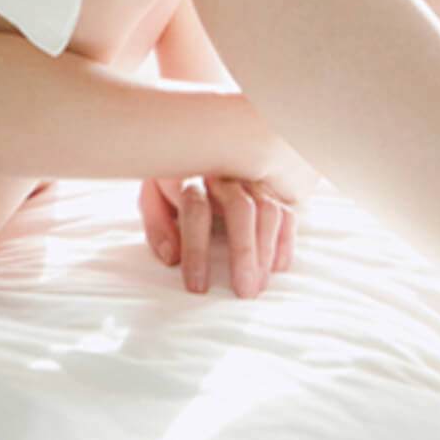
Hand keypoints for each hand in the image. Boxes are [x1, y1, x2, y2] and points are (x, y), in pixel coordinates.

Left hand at [139, 172, 305, 297]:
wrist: (194, 147)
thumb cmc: (173, 181)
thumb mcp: (153, 198)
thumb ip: (158, 225)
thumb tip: (171, 257)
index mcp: (190, 175)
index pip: (196, 209)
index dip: (197, 250)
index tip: (197, 287)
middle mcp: (224, 174)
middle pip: (240, 208)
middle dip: (243, 252)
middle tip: (244, 292)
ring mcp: (251, 178)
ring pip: (267, 209)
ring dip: (266, 250)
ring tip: (259, 285)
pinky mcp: (271, 186)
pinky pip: (286, 210)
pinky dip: (285, 240)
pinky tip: (277, 268)